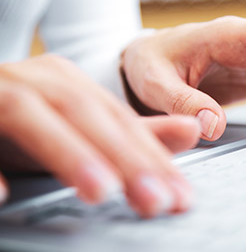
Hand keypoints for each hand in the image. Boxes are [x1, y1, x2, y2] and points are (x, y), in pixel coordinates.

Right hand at [0, 55, 199, 217]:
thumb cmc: (25, 120)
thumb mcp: (81, 129)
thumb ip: (134, 133)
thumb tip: (192, 130)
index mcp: (68, 84)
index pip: (121, 121)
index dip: (154, 157)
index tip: (180, 195)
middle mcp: (35, 81)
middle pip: (87, 115)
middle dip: (126, 158)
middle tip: (156, 199)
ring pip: (32, 115)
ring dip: (69, 153)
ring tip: (102, 190)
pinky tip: (1, 194)